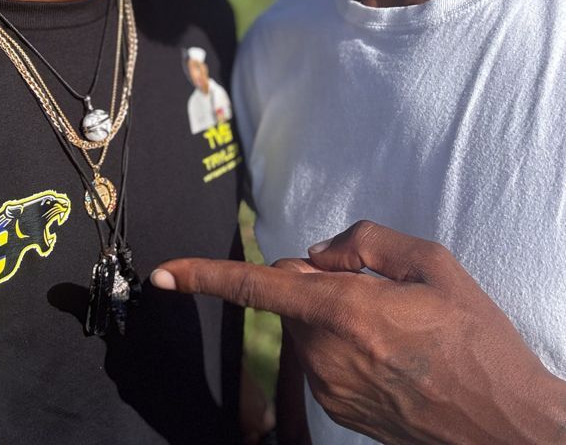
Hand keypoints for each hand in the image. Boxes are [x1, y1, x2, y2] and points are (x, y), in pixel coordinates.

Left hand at [152, 220, 565, 443]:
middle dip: (318, 282)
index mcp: (344, 310)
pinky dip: (344, 347)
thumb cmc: (475, 340)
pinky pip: (323, 360)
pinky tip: (391, 356)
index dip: (204, 276)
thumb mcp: (433, 265)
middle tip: (379, 290)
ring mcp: (329, 389)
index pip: (257, 287)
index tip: (162, 273)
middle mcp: (325, 354)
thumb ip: (365, 242)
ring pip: (308, 330)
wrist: (506, 426)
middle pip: (294, 297)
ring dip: (334, 316)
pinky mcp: (338, 411)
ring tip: (395, 329)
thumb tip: (316, 252)